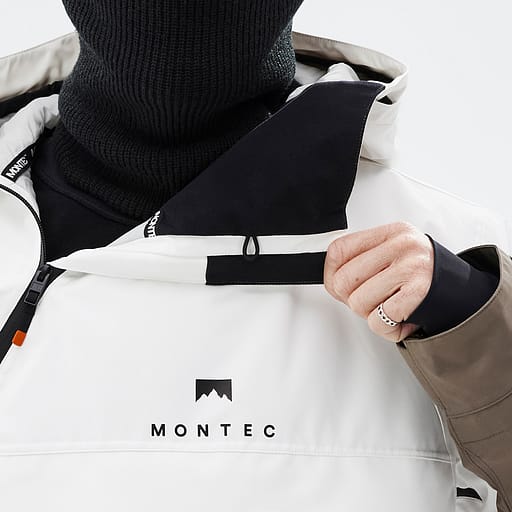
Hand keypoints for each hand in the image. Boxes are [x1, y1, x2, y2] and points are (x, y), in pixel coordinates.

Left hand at [323, 221, 434, 341]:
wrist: (461, 293)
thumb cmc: (420, 276)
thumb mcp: (394, 254)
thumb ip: (364, 258)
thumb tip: (330, 278)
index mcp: (392, 233)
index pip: (338, 250)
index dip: (330, 274)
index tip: (339, 285)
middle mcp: (402, 246)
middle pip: (343, 280)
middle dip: (350, 299)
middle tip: (369, 300)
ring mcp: (411, 268)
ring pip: (357, 302)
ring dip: (369, 314)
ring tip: (388, 307)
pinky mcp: (418, 293)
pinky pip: (378, 319)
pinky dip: (385, 328)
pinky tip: (399, 319)